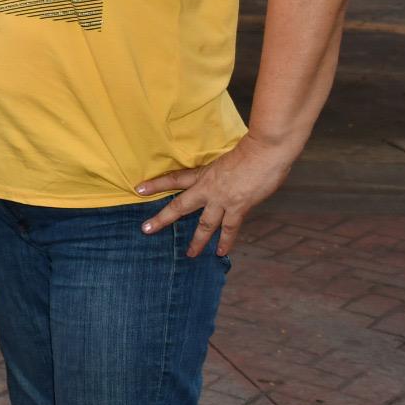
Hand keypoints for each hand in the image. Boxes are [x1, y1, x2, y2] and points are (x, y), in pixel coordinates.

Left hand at [136, 133, 296, 256]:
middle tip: (146, 230)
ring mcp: (222, 200)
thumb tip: (222, 179)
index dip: (156, 184)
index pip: (174, 179)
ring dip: (197, 241)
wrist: (265, 152)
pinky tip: (220, 253)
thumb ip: (220, 172)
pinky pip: (230, 229)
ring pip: (205, 225)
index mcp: (204, 173)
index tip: (139, 189)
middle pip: (180, 206)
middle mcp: (208, 188)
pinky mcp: (238, 207)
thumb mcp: (226, 159)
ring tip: (189, 255)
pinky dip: (226, 242)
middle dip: (163, 219)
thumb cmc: (250, 149)